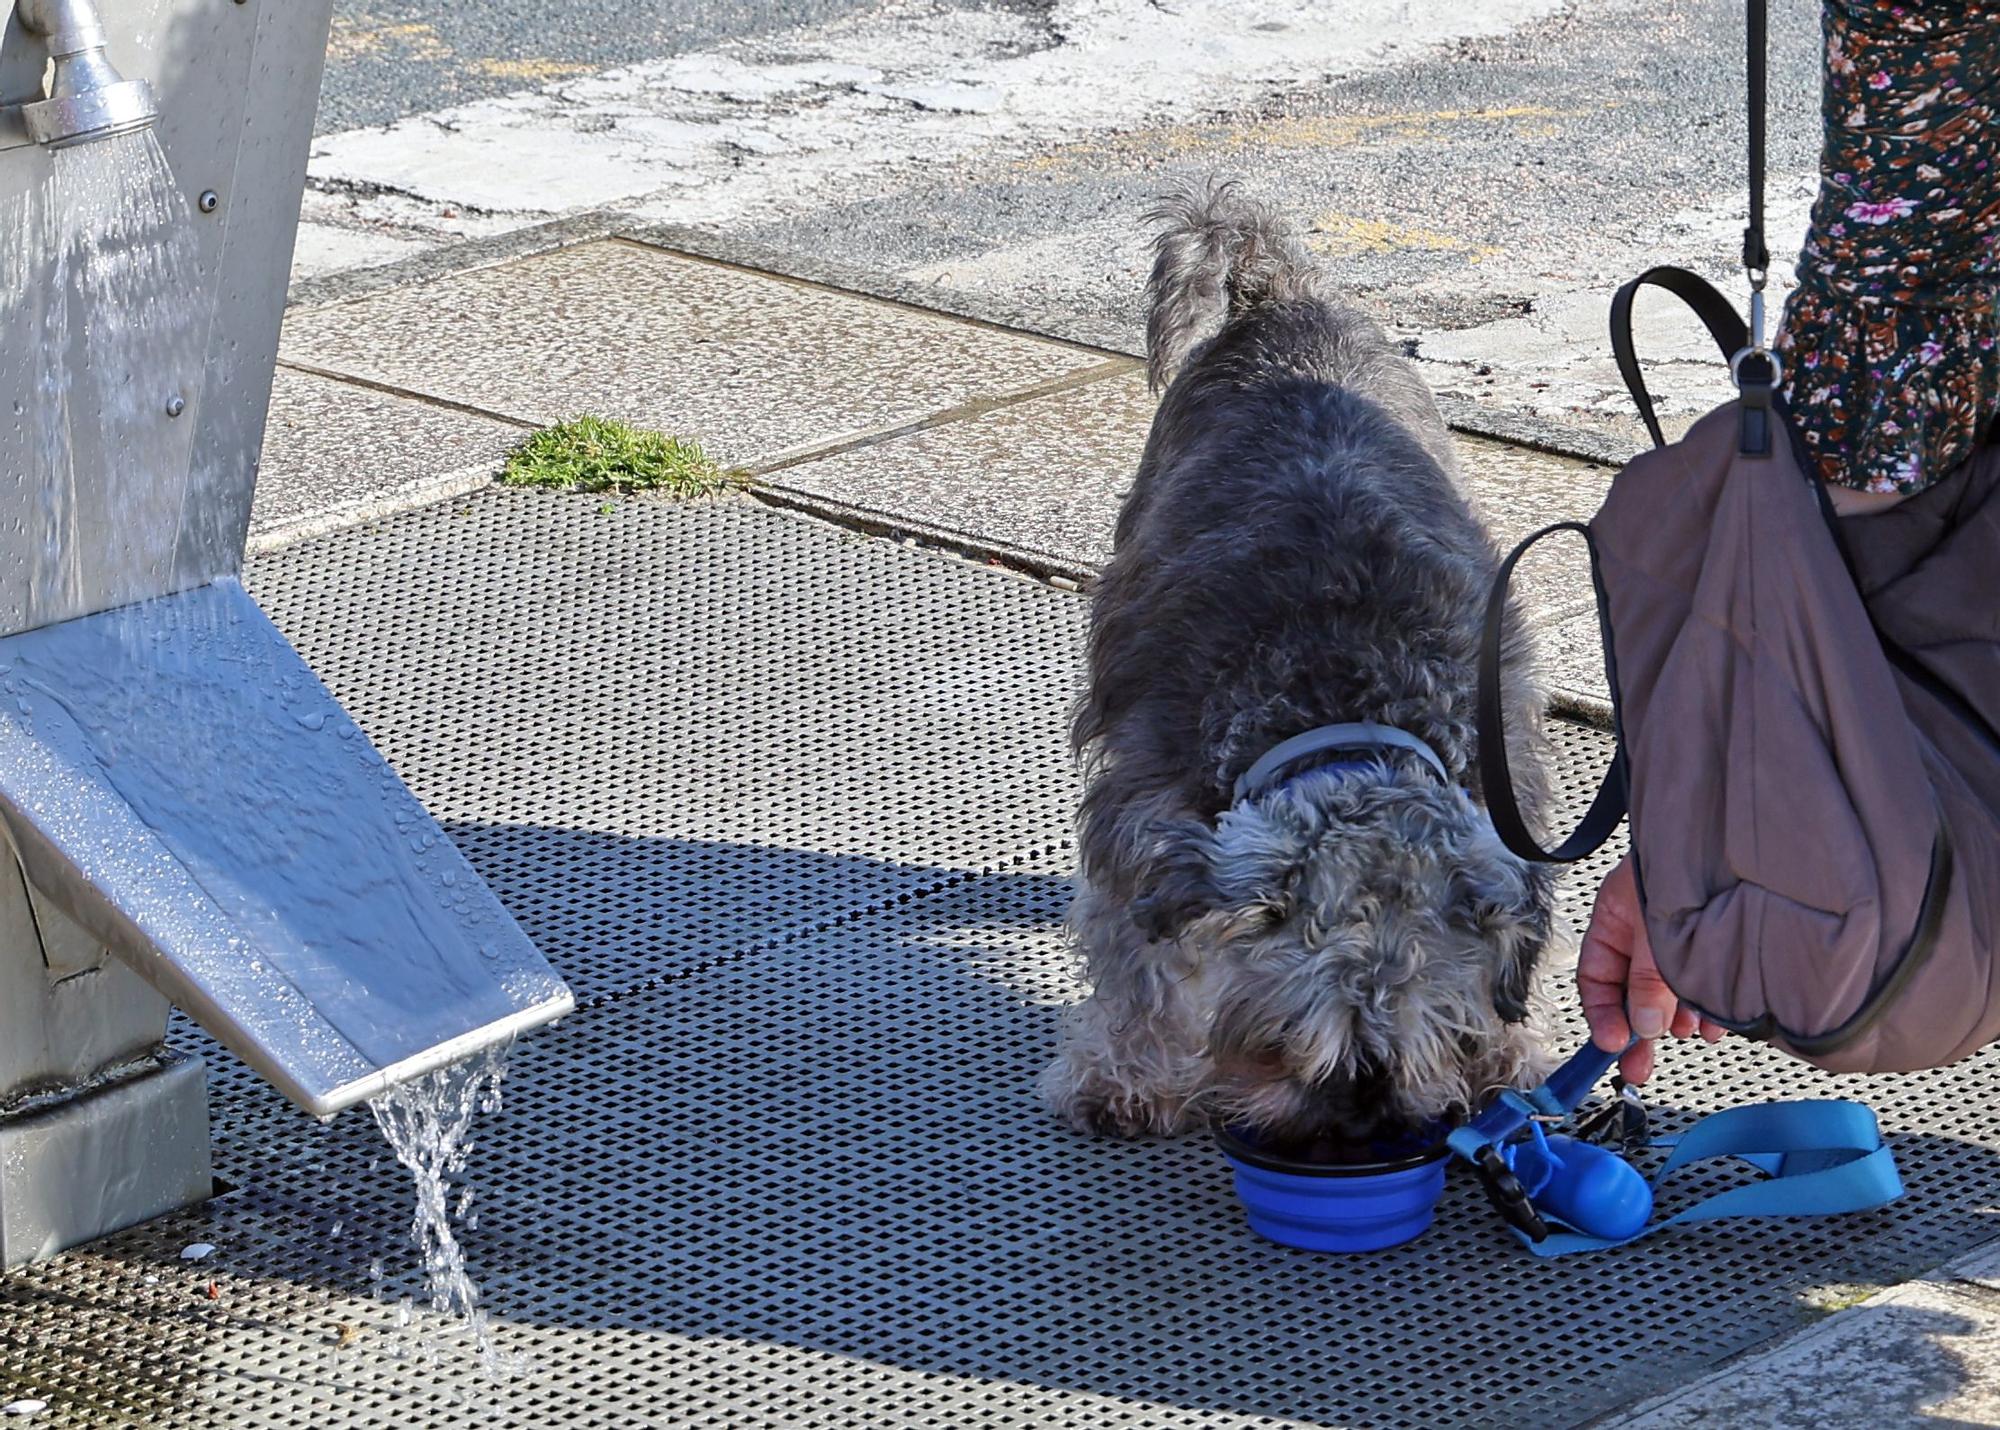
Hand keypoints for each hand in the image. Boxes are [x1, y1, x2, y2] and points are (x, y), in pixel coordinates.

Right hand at [1577, 856, 1723, 1082]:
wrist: (1737, 839)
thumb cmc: (1688, 864)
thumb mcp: (1657, 931)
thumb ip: (1648, 980)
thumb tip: (1645, 1027)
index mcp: (1616, 919)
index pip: (1596, 977)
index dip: (1602, 1015)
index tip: (1614, 1045)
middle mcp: (1644, 930)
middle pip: (1632, 990)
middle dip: (1638, 1031)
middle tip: (1639, 1069)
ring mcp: (1679, 936)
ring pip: (1670, 989)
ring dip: (1677, 1016)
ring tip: (1689, 1032)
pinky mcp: (1714, 943)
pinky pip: (1704, 983)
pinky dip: (1707, 1005)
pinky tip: (1715, 1021)